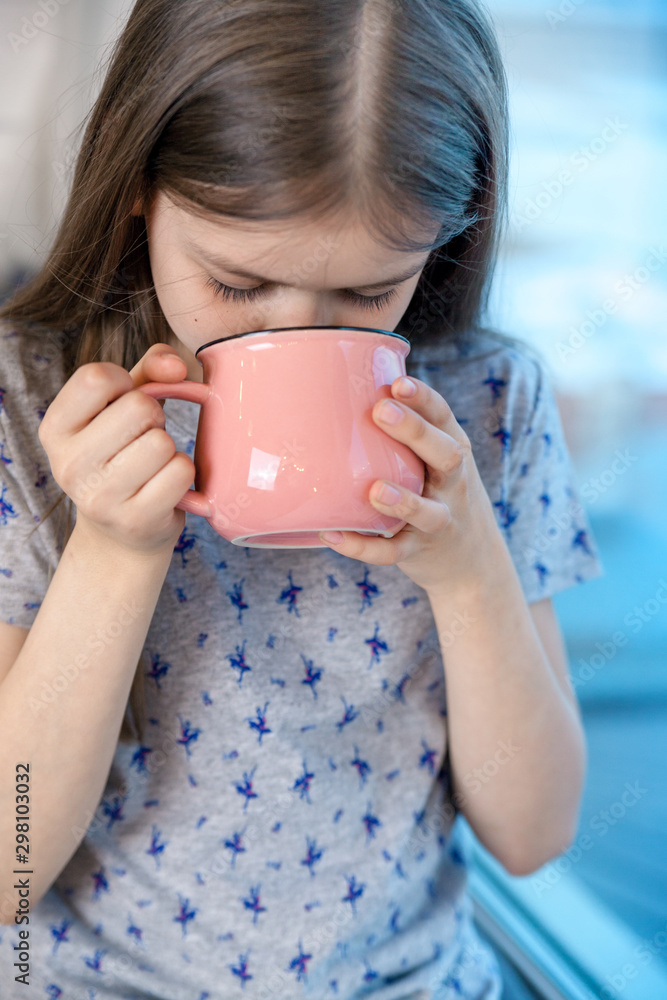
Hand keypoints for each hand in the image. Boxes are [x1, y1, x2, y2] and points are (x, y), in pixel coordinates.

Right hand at [39, 342, 194, 555]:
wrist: (122, 532)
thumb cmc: (124, 454)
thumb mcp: (122, 407)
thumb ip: (149, 371)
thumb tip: (176, 365)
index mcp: (55, 429)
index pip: (96, 377)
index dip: (124, 383)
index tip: (124, 402)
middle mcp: (68, 464)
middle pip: (139, 408)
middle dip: (154, 418)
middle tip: (143, 439)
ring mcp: (99, 497)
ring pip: (162, 442)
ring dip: (169, 449)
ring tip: (152, 464)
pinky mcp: (135, 520)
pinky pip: (180, 472)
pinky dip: (182, 474)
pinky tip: (165, 486)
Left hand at [319, 375, 502, 597]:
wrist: (470, 561)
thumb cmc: (437, 493)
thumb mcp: (435, 461)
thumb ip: (406, 434)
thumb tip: (344, 389)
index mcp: (453, 451)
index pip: (444, 418)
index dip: (424, 399)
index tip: (398, 383)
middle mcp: (453, 484)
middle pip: (446, 455)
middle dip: (415, 432)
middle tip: (380, 411)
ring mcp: (439, 520)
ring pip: (428, 512)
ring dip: (403, 501)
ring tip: (375, 489)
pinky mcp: (418, 552)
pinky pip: (392, 553)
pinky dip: (362, 547)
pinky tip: (332, 534)